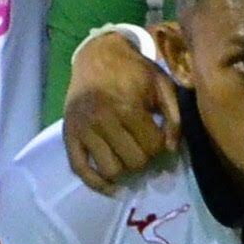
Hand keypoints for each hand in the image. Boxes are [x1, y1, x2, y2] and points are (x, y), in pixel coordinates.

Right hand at [60, 28, 180, 190]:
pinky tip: (112, 187)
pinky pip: (80, 169)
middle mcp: (102, 120)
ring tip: (128, 158)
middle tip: (143, 147)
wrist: (97, 56)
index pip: (152, 147)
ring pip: (110, 170)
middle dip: (144, 158)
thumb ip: (173, 117)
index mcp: (127, 107)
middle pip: (133, 162)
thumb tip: (171, 149)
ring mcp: (83, 129)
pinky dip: (97, 184)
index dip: (161, 147)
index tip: (158, 138)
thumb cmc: (134, 71)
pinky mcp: (69, 135)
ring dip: (125, 170)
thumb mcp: (162, 85)